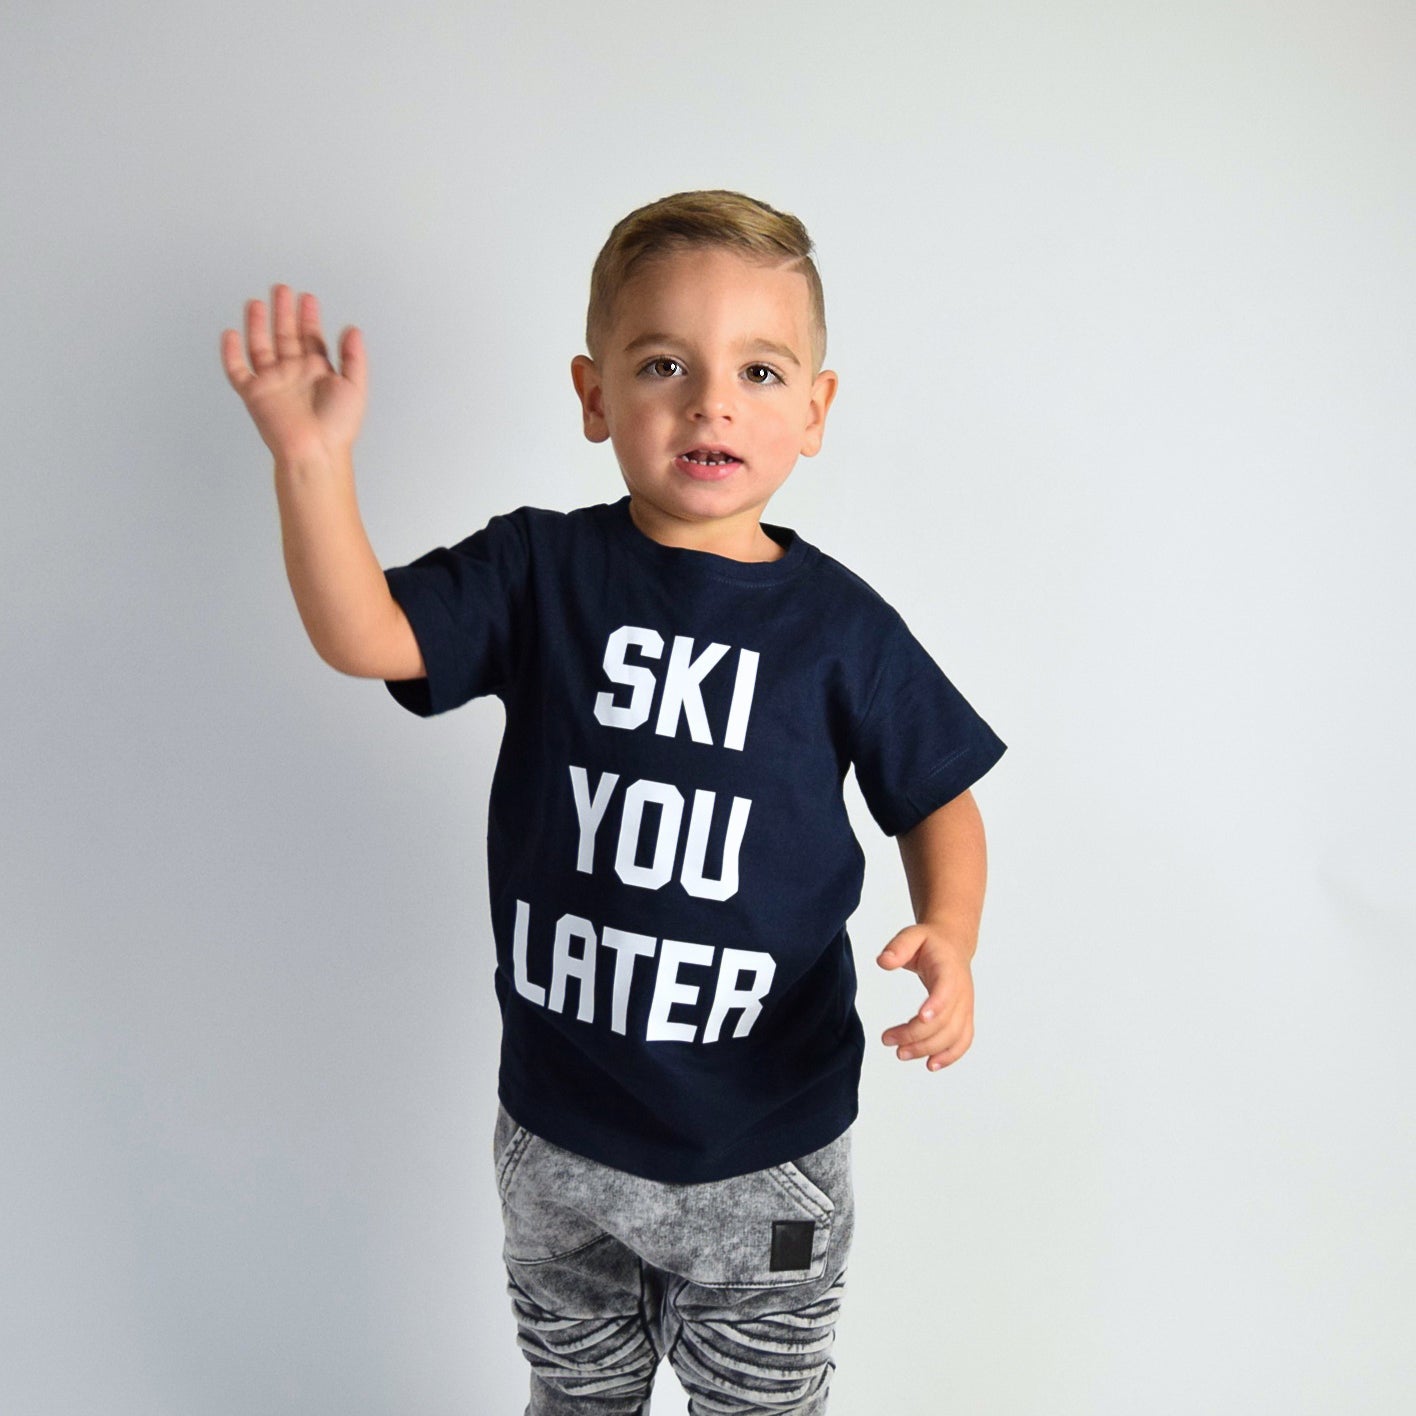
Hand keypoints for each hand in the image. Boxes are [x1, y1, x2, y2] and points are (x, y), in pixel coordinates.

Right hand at [220, 284, 366, 463]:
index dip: (309, 317)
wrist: (315, 450)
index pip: (310, 338)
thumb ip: (353, 357)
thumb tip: (353, 329)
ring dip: (257, 324)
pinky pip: (237, 370)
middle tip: (282, 290)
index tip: (307, 298)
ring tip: (257, 303)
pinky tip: (231, 333)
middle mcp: (294, 374)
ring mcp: (272, 383)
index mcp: (317, 372)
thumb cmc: (337, 427)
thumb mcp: (355, 386)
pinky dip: (231, 352)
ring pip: (260, 346)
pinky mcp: (254, 394)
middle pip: (285, 336)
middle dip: (283, 312)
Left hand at [877, 924, 974, 1070]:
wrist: (952, 946)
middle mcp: (962, 992)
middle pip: (946, 1020)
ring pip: (953, 1035)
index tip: (920, 1018)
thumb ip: (898, 947)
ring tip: (900, 1053)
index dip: (936, 1005)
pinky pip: (963, 1041)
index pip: (947, 990)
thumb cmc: (929, 942)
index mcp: (949, 970)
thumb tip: (883, 961)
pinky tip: (930, 1064)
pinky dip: (950, 1055)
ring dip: (929, 1049)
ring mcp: (966, 1007)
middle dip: (917, 1034)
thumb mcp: (912, 935)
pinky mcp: (965, 1018)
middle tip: (888, 1040)